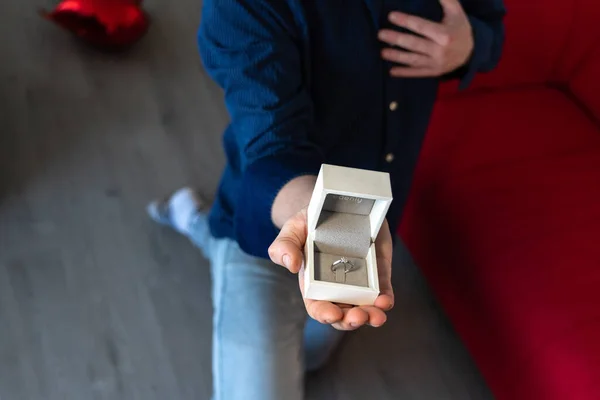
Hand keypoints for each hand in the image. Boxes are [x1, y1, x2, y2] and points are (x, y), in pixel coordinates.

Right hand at [268, 208, 393, 330]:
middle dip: (351, 320)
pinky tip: (386, 301)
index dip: (324, 314)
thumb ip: (284, 246)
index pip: (317, 306)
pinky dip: (386, 299)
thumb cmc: (310, 221)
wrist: (337, 203)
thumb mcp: (293, 228)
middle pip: (343, 314)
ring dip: (371, 316)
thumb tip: (291, 265)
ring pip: (366, 307)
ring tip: (376, 316)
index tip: (332, 314)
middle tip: (358, 316)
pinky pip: (383, 290)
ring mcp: (359, 281)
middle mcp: (337, 287)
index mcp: (314, 283)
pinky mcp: (378, 271)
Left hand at [378, 0, 473, 77]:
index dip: (405, 21)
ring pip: (413, 60)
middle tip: (380, 34)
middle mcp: (440, 50)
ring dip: (397, 57)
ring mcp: (436, 63)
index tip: (391, 16)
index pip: (421, 26)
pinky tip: (392, 71)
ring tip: (382, 52)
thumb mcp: (456, 12)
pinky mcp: (434, 72)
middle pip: (414, 44)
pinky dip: (405, 73)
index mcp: (445, 34)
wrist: (471, 52)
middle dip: (396, 39)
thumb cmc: (460, 28)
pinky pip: (417, 73)